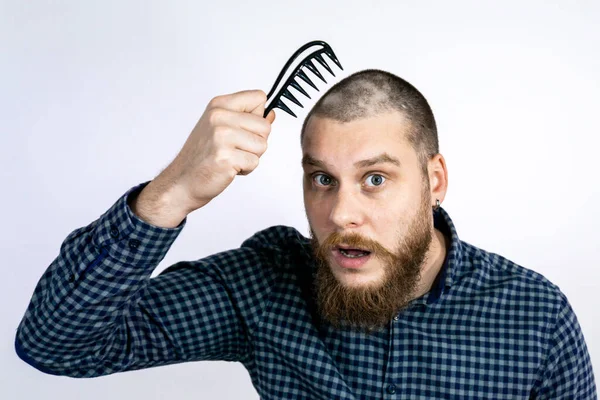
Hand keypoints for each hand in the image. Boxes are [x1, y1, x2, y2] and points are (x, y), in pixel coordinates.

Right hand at [156, 90, 275, 213]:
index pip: (259, 97)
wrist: (182, 181)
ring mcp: (221, 136)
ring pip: (262, 145)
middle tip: (235, 149)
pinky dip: (245, 170)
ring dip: (251, 157)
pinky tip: (228, 168)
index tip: (244, 128)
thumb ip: (247, 119)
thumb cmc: (202, 156)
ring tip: (231, 158)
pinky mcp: (226, 157)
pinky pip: (254, 162)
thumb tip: (271, 115)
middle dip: (256, 142)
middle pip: (265, 126)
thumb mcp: (220, 127)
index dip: (258, 116)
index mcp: (219, 105)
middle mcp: (219, 116)